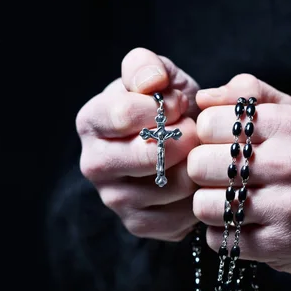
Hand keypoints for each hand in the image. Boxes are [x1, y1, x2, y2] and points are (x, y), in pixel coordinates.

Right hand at [76, 48, 200, 240]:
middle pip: (148, 155)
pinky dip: (199, 195)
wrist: (177, 144)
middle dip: (185, 138)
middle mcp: (93, 163)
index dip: (165, 107)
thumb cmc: (166, 107)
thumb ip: (146, 67)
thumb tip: (151, 83)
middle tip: (195, 130)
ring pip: (172, 186)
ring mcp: (114, 199)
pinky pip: (181, 215)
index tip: (179, 104)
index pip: (125, 114)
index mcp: (91, 121)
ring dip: (196, 166)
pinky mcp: (138, 224)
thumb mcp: (157, 76)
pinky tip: (196, 178)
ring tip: (196, 152)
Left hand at [189, 74, 290, 275]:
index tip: (220, 140)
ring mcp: (287, 208)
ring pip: (204, 205)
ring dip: (209, 205)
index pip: (209, 122)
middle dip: (202, 169)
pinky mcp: (280, 244)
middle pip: (200, 164)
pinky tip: (241, 224)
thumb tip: (203, 98)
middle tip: (219, 173)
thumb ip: (251, 94)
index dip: (206, 132)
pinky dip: (222, 234)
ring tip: (229, 200)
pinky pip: (219, 239)